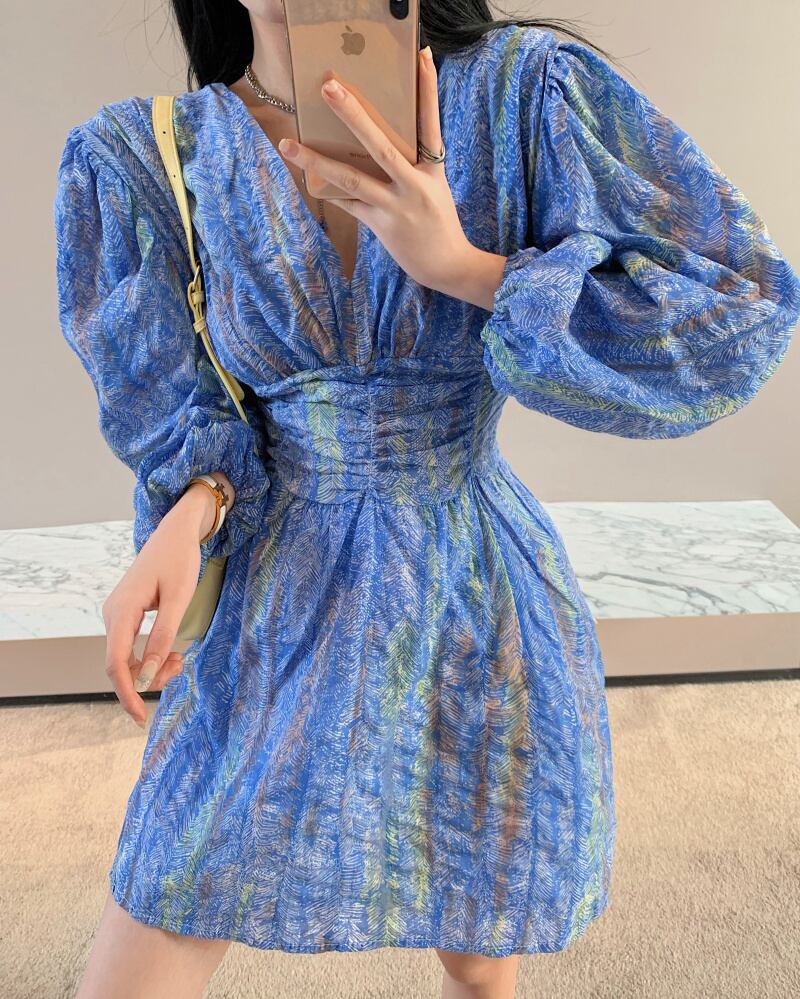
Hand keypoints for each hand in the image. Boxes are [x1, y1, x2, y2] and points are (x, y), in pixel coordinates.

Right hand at [101, 497, 207, 726]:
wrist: (176, 532)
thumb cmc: (180, 560)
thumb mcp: (178, 599)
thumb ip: (164, 636)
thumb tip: (150, 674)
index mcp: (122, 611)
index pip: (116, 663)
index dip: (128, 693)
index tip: (141, 717)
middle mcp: (112, 614)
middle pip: (120, 664)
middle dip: (147, 678)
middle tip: (180, 670)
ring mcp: (117, 614)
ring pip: (127, 657)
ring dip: (152, 668)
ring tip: (181, 659)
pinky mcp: (126, 614)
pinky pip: (132, 646)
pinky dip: (151, 655)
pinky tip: (172, 653)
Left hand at [277, 45, 474, 294]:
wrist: (447, 265)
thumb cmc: (438, 220)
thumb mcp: (433, 185)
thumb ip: (410, 162)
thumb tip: (372, 139)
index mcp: (432, 169)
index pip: (430, 122)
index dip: (427, 89)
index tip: (421, 55)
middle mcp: (414, 185)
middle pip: (380, 145)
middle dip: (353, 114)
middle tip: (329, 86)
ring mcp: (395, 206)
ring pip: (351, 179)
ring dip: (316, 161)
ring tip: (288, 143)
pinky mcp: (380, 224)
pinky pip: (348, 203)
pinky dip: (328, 190)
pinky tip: (306, 177)